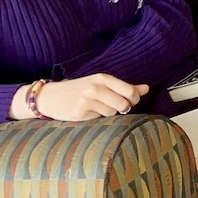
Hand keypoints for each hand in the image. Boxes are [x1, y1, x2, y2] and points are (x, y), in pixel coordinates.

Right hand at [24, 73, 148, 121]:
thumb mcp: (102, 84)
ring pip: (112, 113)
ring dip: (107, 113)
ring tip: (95, 108)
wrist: (50, 96)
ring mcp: (86, 99)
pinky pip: (99, 119)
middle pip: (124, 105)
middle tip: (112, 106)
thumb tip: (146, 88)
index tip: (127, 102)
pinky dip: (96, 118)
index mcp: (103, 78)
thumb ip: (125, 87)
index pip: (130, 92)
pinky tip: (87, 113)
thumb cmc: (80, 90)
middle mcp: (95, 87)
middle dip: (122, 109)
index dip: (133, 100)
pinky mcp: (79, 112)